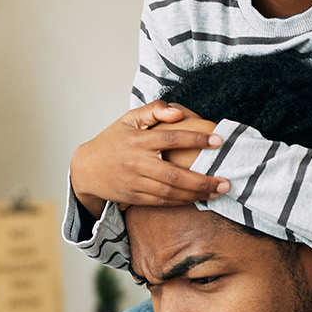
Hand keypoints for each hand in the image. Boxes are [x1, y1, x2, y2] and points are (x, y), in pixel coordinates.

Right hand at [70, 102, 227, 215]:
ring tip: (217, 192)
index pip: (170, 138)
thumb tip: (178, 113)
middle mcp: (136, 162)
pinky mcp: (133, 197)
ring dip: (196, 194)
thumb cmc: (112, 141)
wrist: (85, 169)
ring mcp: (134, 182)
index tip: (218, 140)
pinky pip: (161, 201)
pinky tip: (198, 198)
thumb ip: (154, 110)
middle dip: (202, 180)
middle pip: (173, 174)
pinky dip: (181, 202)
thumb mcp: (128, 119)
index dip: (195, 138)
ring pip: (169, 191)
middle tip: (226, 181)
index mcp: (138, 141)